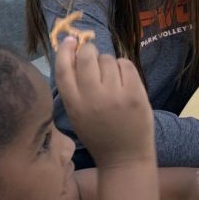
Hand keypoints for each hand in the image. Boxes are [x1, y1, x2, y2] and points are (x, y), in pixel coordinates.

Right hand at [54, 37, 154, 167]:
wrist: (124, 158)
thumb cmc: (99, 135)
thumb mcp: (77, 114)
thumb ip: (73, 87)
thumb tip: (72, 50)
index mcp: (73, 104)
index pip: (63, 67)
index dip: (65, 50)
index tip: (71, 41)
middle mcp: (92, 97)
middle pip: (86, 56)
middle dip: (89, 51)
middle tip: (95, 59)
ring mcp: (115, 95)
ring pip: (107, 59)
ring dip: (108, 64)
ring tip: (112, 81)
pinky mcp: (135, 93)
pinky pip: (126, 64)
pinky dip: (124, 68)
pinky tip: (124, 82)